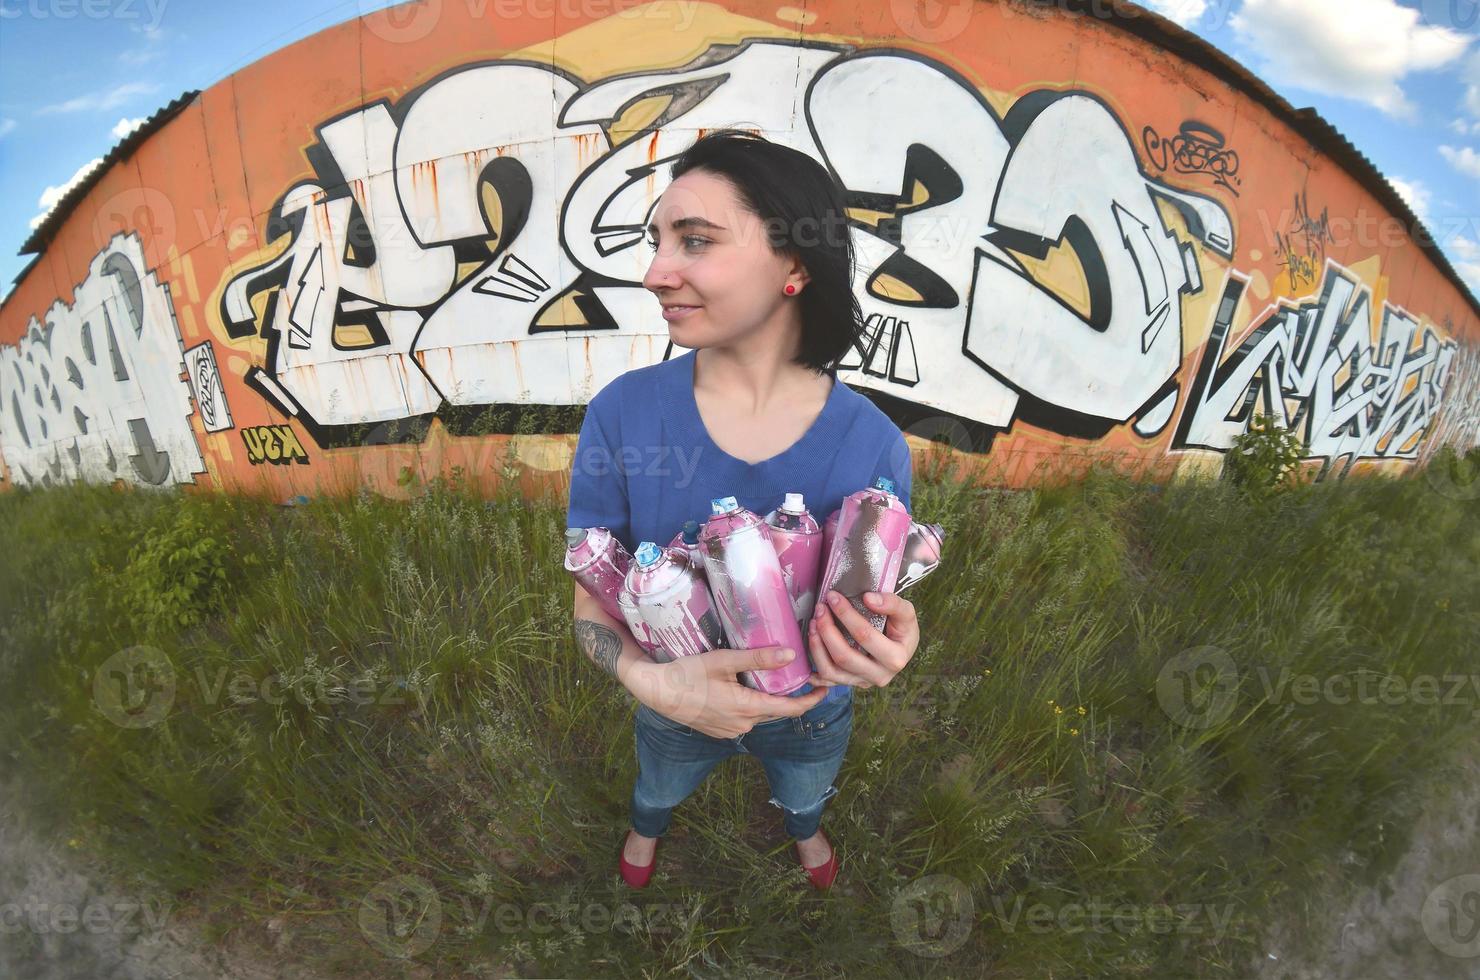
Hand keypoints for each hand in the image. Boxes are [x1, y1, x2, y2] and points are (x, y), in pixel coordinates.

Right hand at [629, 646, 827, 738]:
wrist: (657, 692)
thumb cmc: (688, 673)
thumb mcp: (724, 661)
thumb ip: (758, 658)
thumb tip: (791, 654)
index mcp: (748, 708)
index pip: (791, 708)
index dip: (811, 700)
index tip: (825, 688)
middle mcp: (744, 724)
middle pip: (777, 710)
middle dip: (792, 696)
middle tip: (803, 676)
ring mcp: (731, 730)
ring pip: (760, 714)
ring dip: (770, 699)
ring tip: (774, 679)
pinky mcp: (720, 731)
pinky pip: (745, 719)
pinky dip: (752, 705)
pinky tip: (745, 689)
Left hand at [806, 589, 919, 689]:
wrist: (901, 646)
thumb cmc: (902, 628)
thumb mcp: (906, 612)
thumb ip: (892, 603)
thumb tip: (868, 599)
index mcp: (896, 658)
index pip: (864, 635)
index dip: (846, 615)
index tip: (833, 597)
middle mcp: (879, 676)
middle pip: (844, 656)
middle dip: (827, 630)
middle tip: (820, 609)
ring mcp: (863, 682)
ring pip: (831, 671)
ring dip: (817, 646)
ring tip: (813, 624)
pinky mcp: (850, 684)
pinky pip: (827, 681)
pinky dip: (813, 670)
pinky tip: (807, 653)